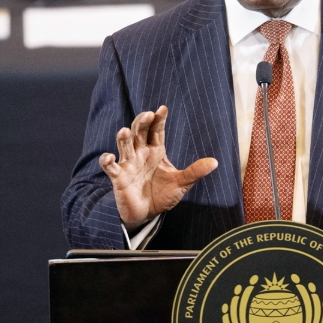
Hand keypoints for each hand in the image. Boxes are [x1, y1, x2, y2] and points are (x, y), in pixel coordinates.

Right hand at [99, 105, 218, 230]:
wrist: (147, 214)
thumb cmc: (162, 195)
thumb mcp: (181, 183)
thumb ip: (195, 172)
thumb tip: (215, 162)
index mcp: (156, 150)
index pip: (157, 131)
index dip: (159, 119)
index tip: (163, 109)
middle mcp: (141, 153)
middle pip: (139, 132)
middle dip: (142, 123)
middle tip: (147, 115)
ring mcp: (128, 163)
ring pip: (124, 145)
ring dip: (123, 138)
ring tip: (125, 131)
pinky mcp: (119, 177)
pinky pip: (111, 167)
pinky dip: (107, 161)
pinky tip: (109, 157)